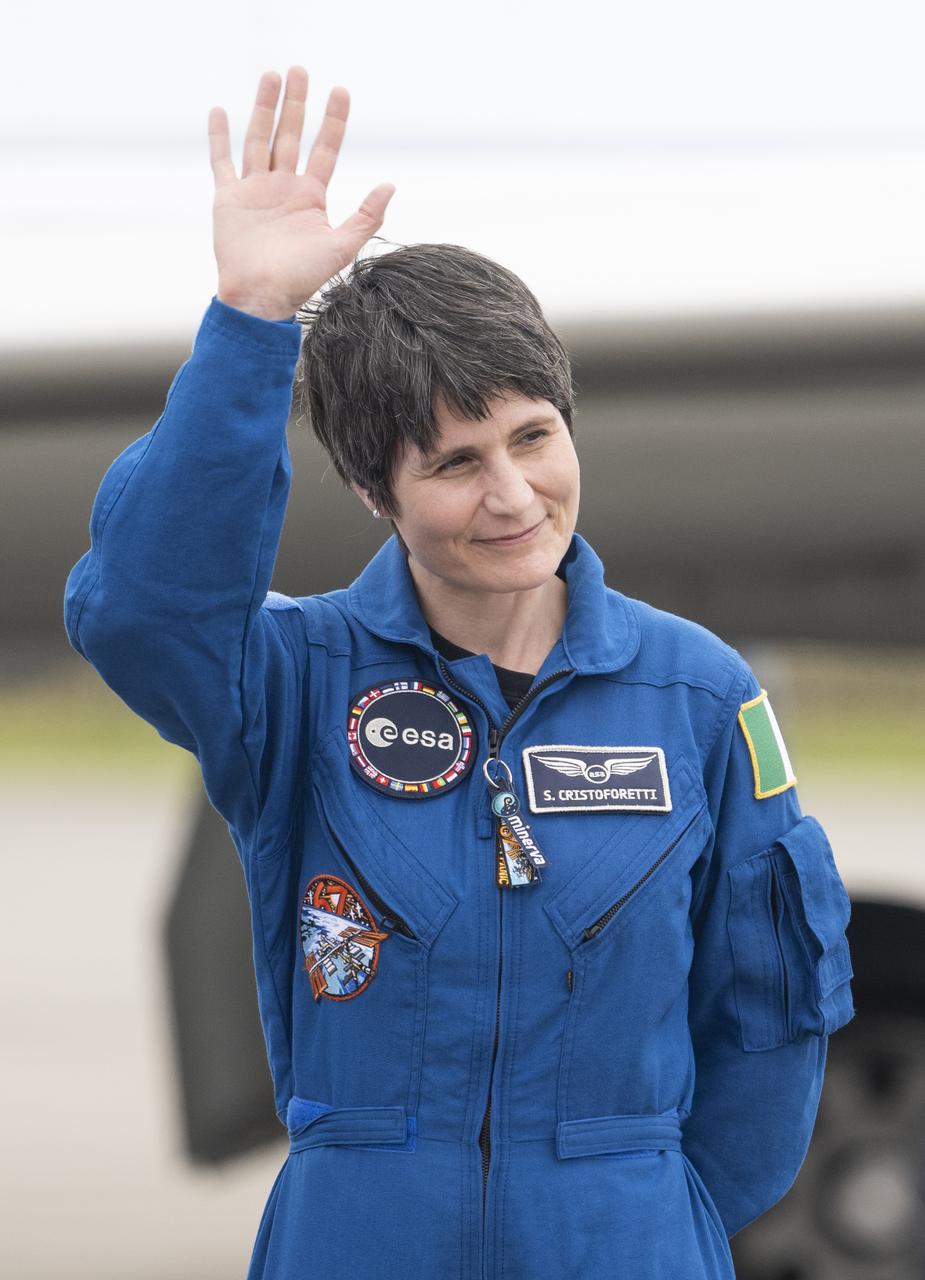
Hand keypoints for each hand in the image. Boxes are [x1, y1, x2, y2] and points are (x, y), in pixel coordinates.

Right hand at [209, 66, 395, 319]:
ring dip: (264, 108)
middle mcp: (283, 187)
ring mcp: (256, 190)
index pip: (325, 148)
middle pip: (291, 134)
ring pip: (260, 138)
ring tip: (271, 76)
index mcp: (311, 196)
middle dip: (296, 103)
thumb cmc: (302, 279)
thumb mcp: (342, 247)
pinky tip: (220, 111)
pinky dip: (219, 137)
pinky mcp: (229, 199)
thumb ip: (366, 216)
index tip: (341, 91)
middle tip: (300, 69)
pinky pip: (222, 161)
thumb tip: (391, 184)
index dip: (334, 120)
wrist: (261, 298)